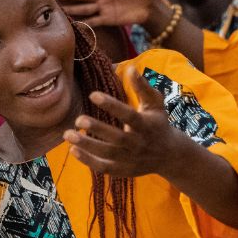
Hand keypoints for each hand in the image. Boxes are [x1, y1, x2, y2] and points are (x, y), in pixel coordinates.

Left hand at [64, 67, 183, 177]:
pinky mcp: (123, 170)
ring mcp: (131, 159)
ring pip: (107, 154)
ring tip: (68, 134)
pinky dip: (88, 161)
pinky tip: (73, 150)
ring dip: (87, 145)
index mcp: (146, 125)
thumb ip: (142, 87)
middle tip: (78, 119)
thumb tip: (130, 68)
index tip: (92, 95)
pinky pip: (104, 168)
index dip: (111, 105)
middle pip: (117, 138)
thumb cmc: (157, 124)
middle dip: (97, 129)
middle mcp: (138, 143)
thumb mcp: (155, 104)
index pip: (128, 115)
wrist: (169, 155)